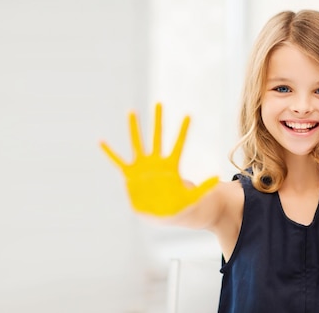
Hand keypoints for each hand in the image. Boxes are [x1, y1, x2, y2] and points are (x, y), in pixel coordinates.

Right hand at [100, 103, 218, 215]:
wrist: (161, 214)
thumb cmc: (178, 205)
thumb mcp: (193, 198)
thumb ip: (204, 188)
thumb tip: (217, 177)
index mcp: (171, 166)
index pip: (179, 144)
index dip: (183, 130)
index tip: (188, 115)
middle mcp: (156, 162)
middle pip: (157, 137)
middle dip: (158, 121)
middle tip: (159, 104)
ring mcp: (142, 167)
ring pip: (138, 143)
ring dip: (134, 128)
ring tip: (132, 111)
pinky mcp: (130, 175)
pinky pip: (118, 161)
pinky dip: (110, 152)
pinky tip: (102, 141)